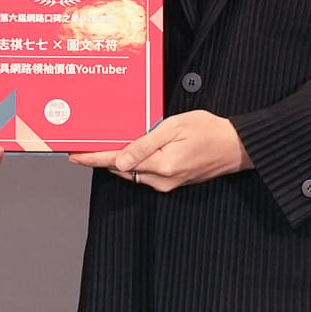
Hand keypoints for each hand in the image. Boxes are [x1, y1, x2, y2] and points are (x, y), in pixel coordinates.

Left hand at [69, 110, 250, 191]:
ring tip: (101, 145)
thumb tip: (118, 162)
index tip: (74, 156)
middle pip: (122, 169)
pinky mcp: (174, 182)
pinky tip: (129, 150)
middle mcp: (162, 179)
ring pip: (133, 172)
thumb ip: (145, 144)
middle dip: (102, 159)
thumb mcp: (174, 128)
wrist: (236, 146)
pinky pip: (146, 173)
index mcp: (161, 165)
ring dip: (117, 161)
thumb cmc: (208, 130)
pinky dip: (134, 163)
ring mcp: (168, 183)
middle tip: (83, 146)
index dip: (93, 159)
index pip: (117, 163)